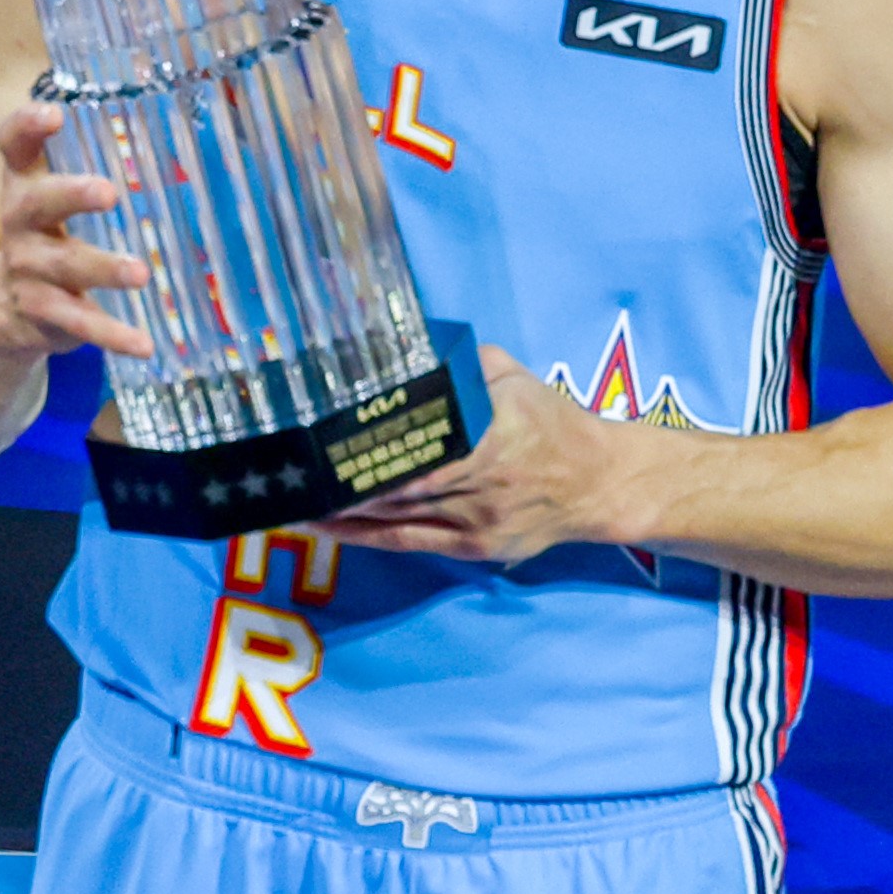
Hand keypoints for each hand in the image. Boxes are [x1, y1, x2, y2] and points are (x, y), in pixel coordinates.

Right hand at [0, 103, 153, 361]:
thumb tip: (172, 120)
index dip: (26, 128)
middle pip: (36, 203)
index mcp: (23, 186)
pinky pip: (80, 324)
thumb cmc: (45, 235)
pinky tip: (144, 345)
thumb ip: (92, 162)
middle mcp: (20, 224)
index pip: (13, 147)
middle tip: (107, 192)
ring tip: (140, 273)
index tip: (53, 113)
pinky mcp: (45, 314)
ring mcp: (29, 271)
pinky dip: (112, 335)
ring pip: (66, 266)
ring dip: (104, 268)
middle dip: (71, 195)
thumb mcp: (52, 198)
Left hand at [320, 348, 642, 563]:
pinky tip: (329, 527)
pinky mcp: (472, 547)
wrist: (599, 483)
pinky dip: (364, 536)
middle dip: (343, 479)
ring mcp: (474, 518)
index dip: (370, 444)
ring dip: (342, 509)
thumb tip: (410, 346)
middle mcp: (479, 479)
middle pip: (399, 481)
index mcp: (491, 433)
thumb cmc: (553, 423)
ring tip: (294, 496)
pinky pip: (407, 542)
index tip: (326, 435)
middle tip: (292, 470)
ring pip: (395, 514)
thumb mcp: (515, 376)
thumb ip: (465, 364)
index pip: (419, 439)